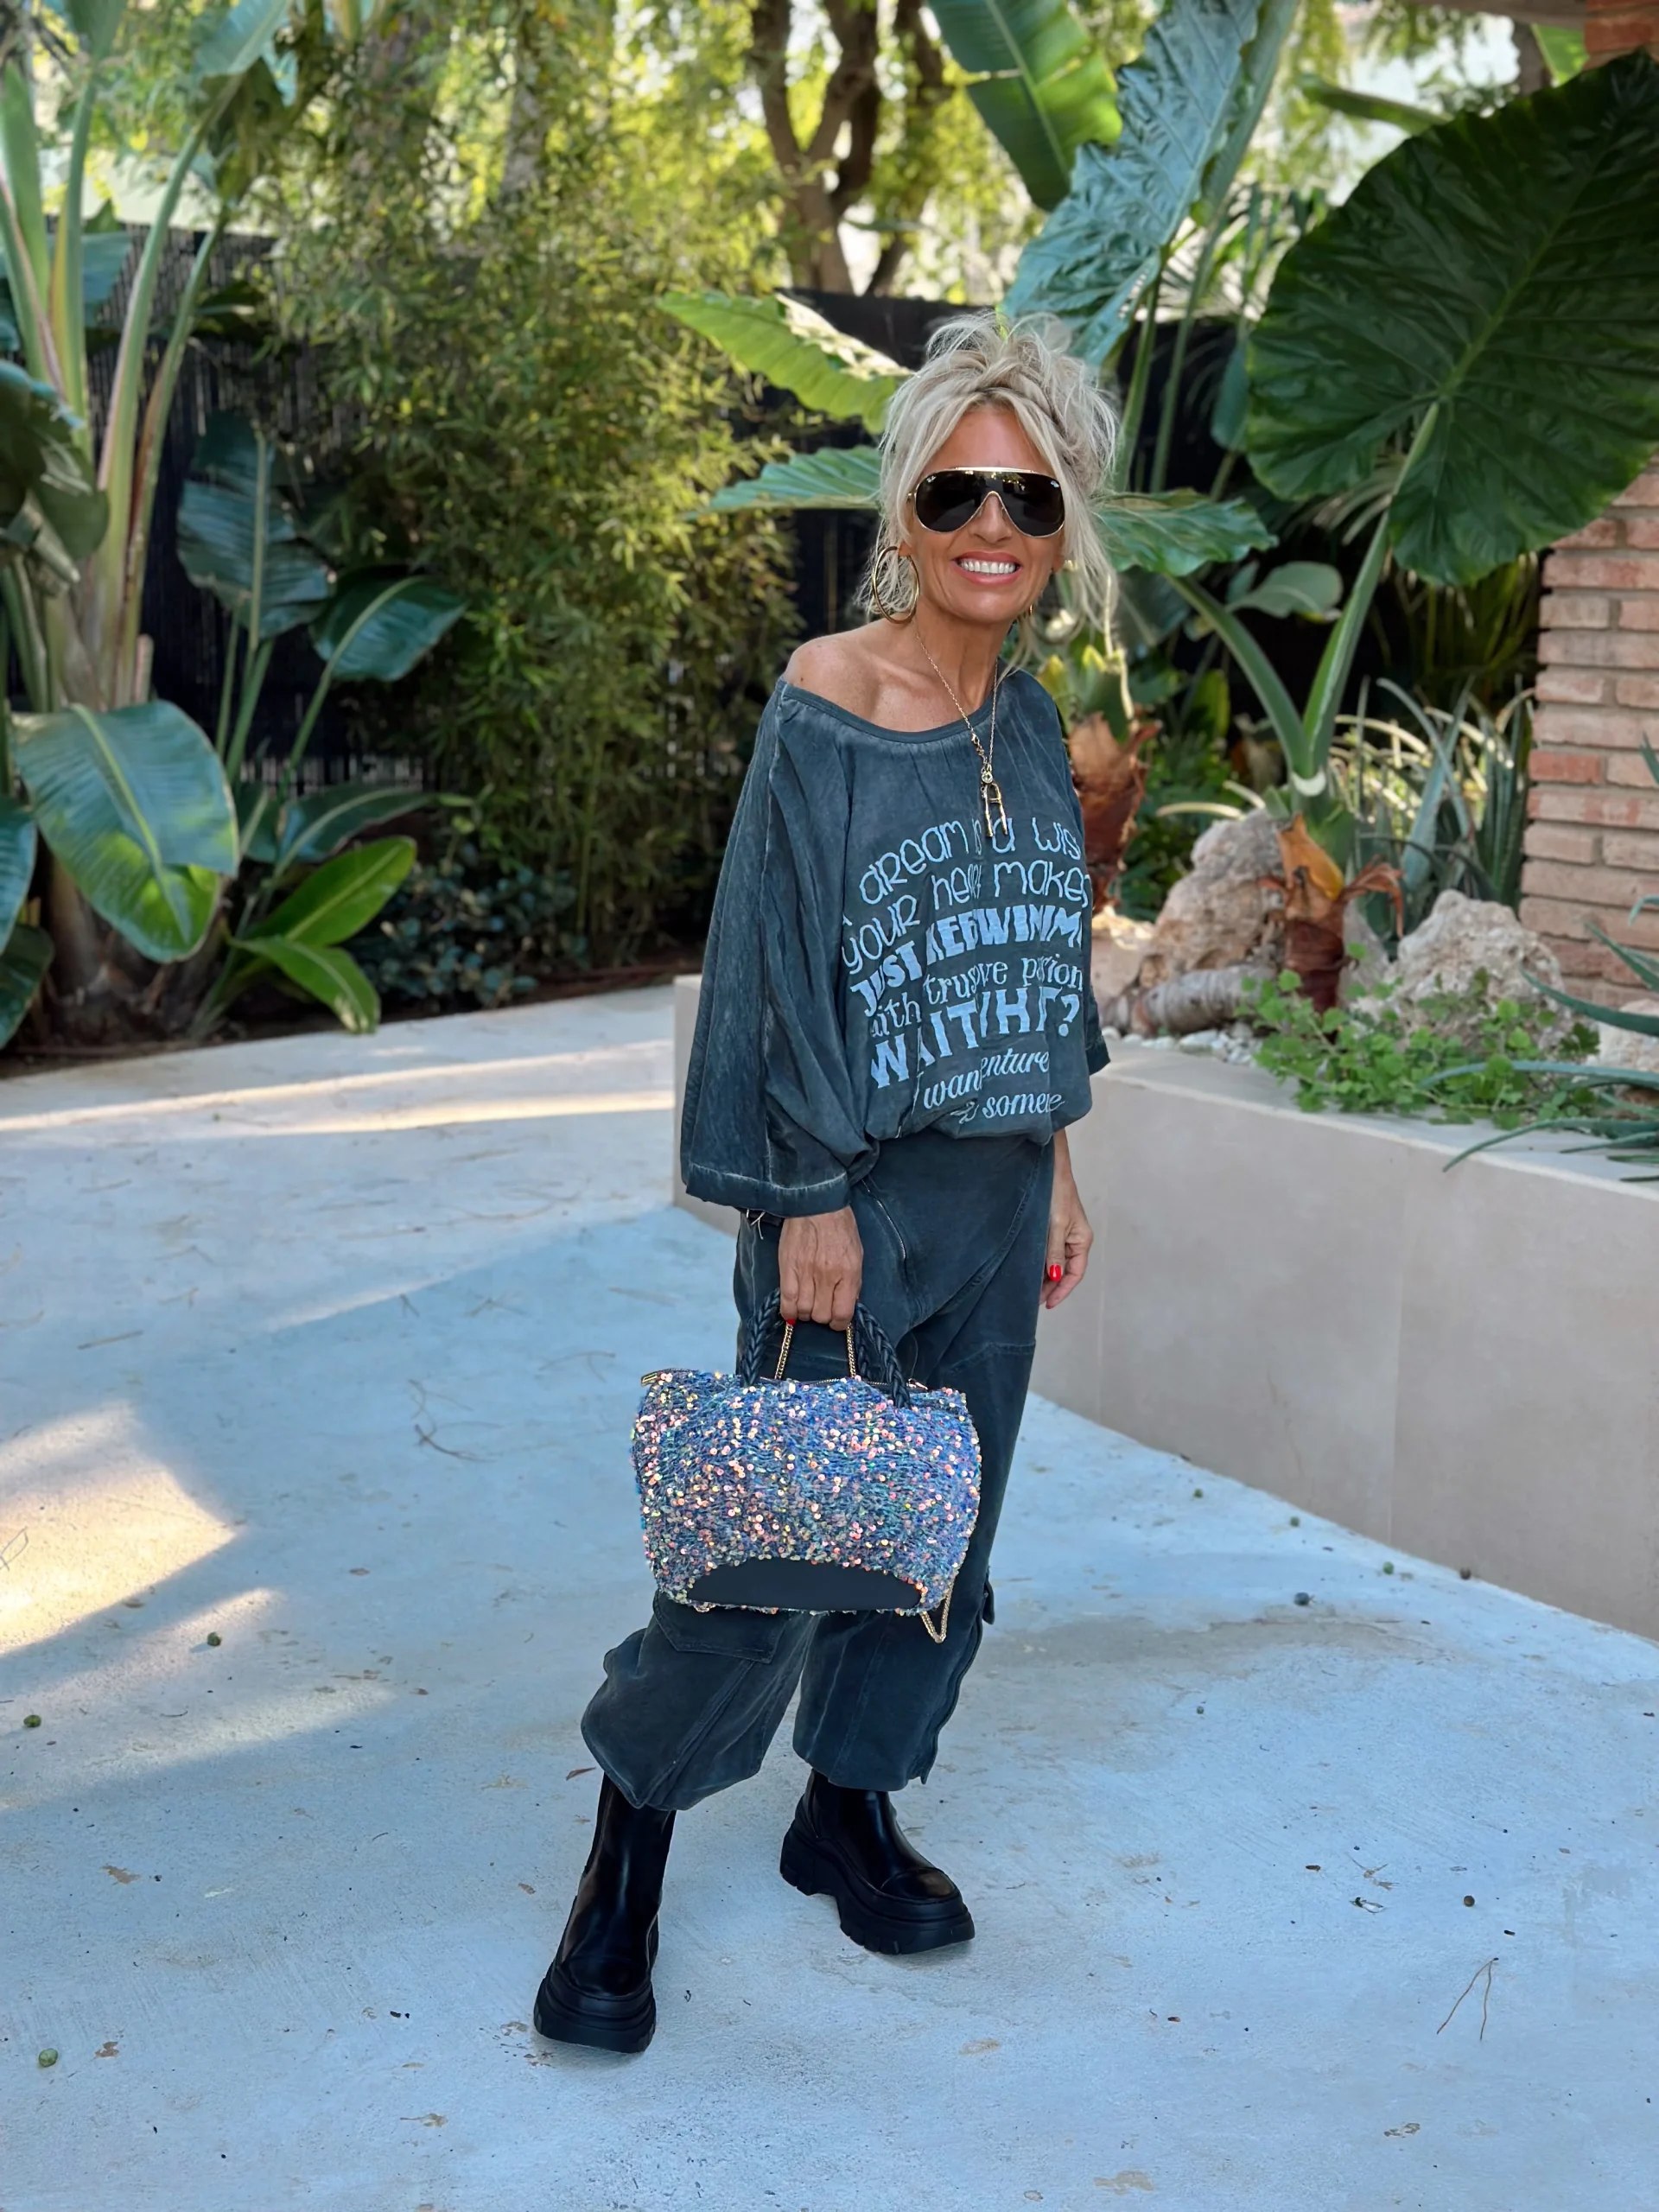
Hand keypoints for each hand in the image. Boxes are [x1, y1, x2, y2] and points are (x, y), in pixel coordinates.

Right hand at [778, 1207, 862, 1328]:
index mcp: (848, 1273)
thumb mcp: (857, 1254)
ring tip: (808, 1305)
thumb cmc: (840, 1228)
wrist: (816, 1206)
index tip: (837, 1320)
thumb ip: (853, 1282)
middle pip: (821, 1315)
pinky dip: (789, 1312)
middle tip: (822, 1307)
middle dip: (823, 1316)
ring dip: (806, 1313)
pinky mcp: (787, 1269)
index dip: (840, 1323)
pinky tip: (793, 1311)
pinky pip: (786, 1301)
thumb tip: (848, 1304)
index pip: (842, 1313)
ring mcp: (805, 1274)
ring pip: (803, 1311)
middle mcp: (826, 1277)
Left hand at [1042, 1131, 1092, 1309]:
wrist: (1048, 1165)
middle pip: (1065, 1271)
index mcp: (1082, 1240)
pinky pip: (1048, 1251)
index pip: (1075, 1274)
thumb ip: (1054, 1251)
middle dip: (1050, 1286)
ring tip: (1028, 1288)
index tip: (1046, 1304)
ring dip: (1044, 1275)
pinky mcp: (1052, 1226)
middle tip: (1031, 1299)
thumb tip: (1055, 1276)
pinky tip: (1028, 1268)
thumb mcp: (1055, 1224)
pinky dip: (1040, 1262)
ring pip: (1055, 1262)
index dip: (1061, 1291)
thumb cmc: (1056, 1191)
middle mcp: (1075, 1239)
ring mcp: (1064, 1233)